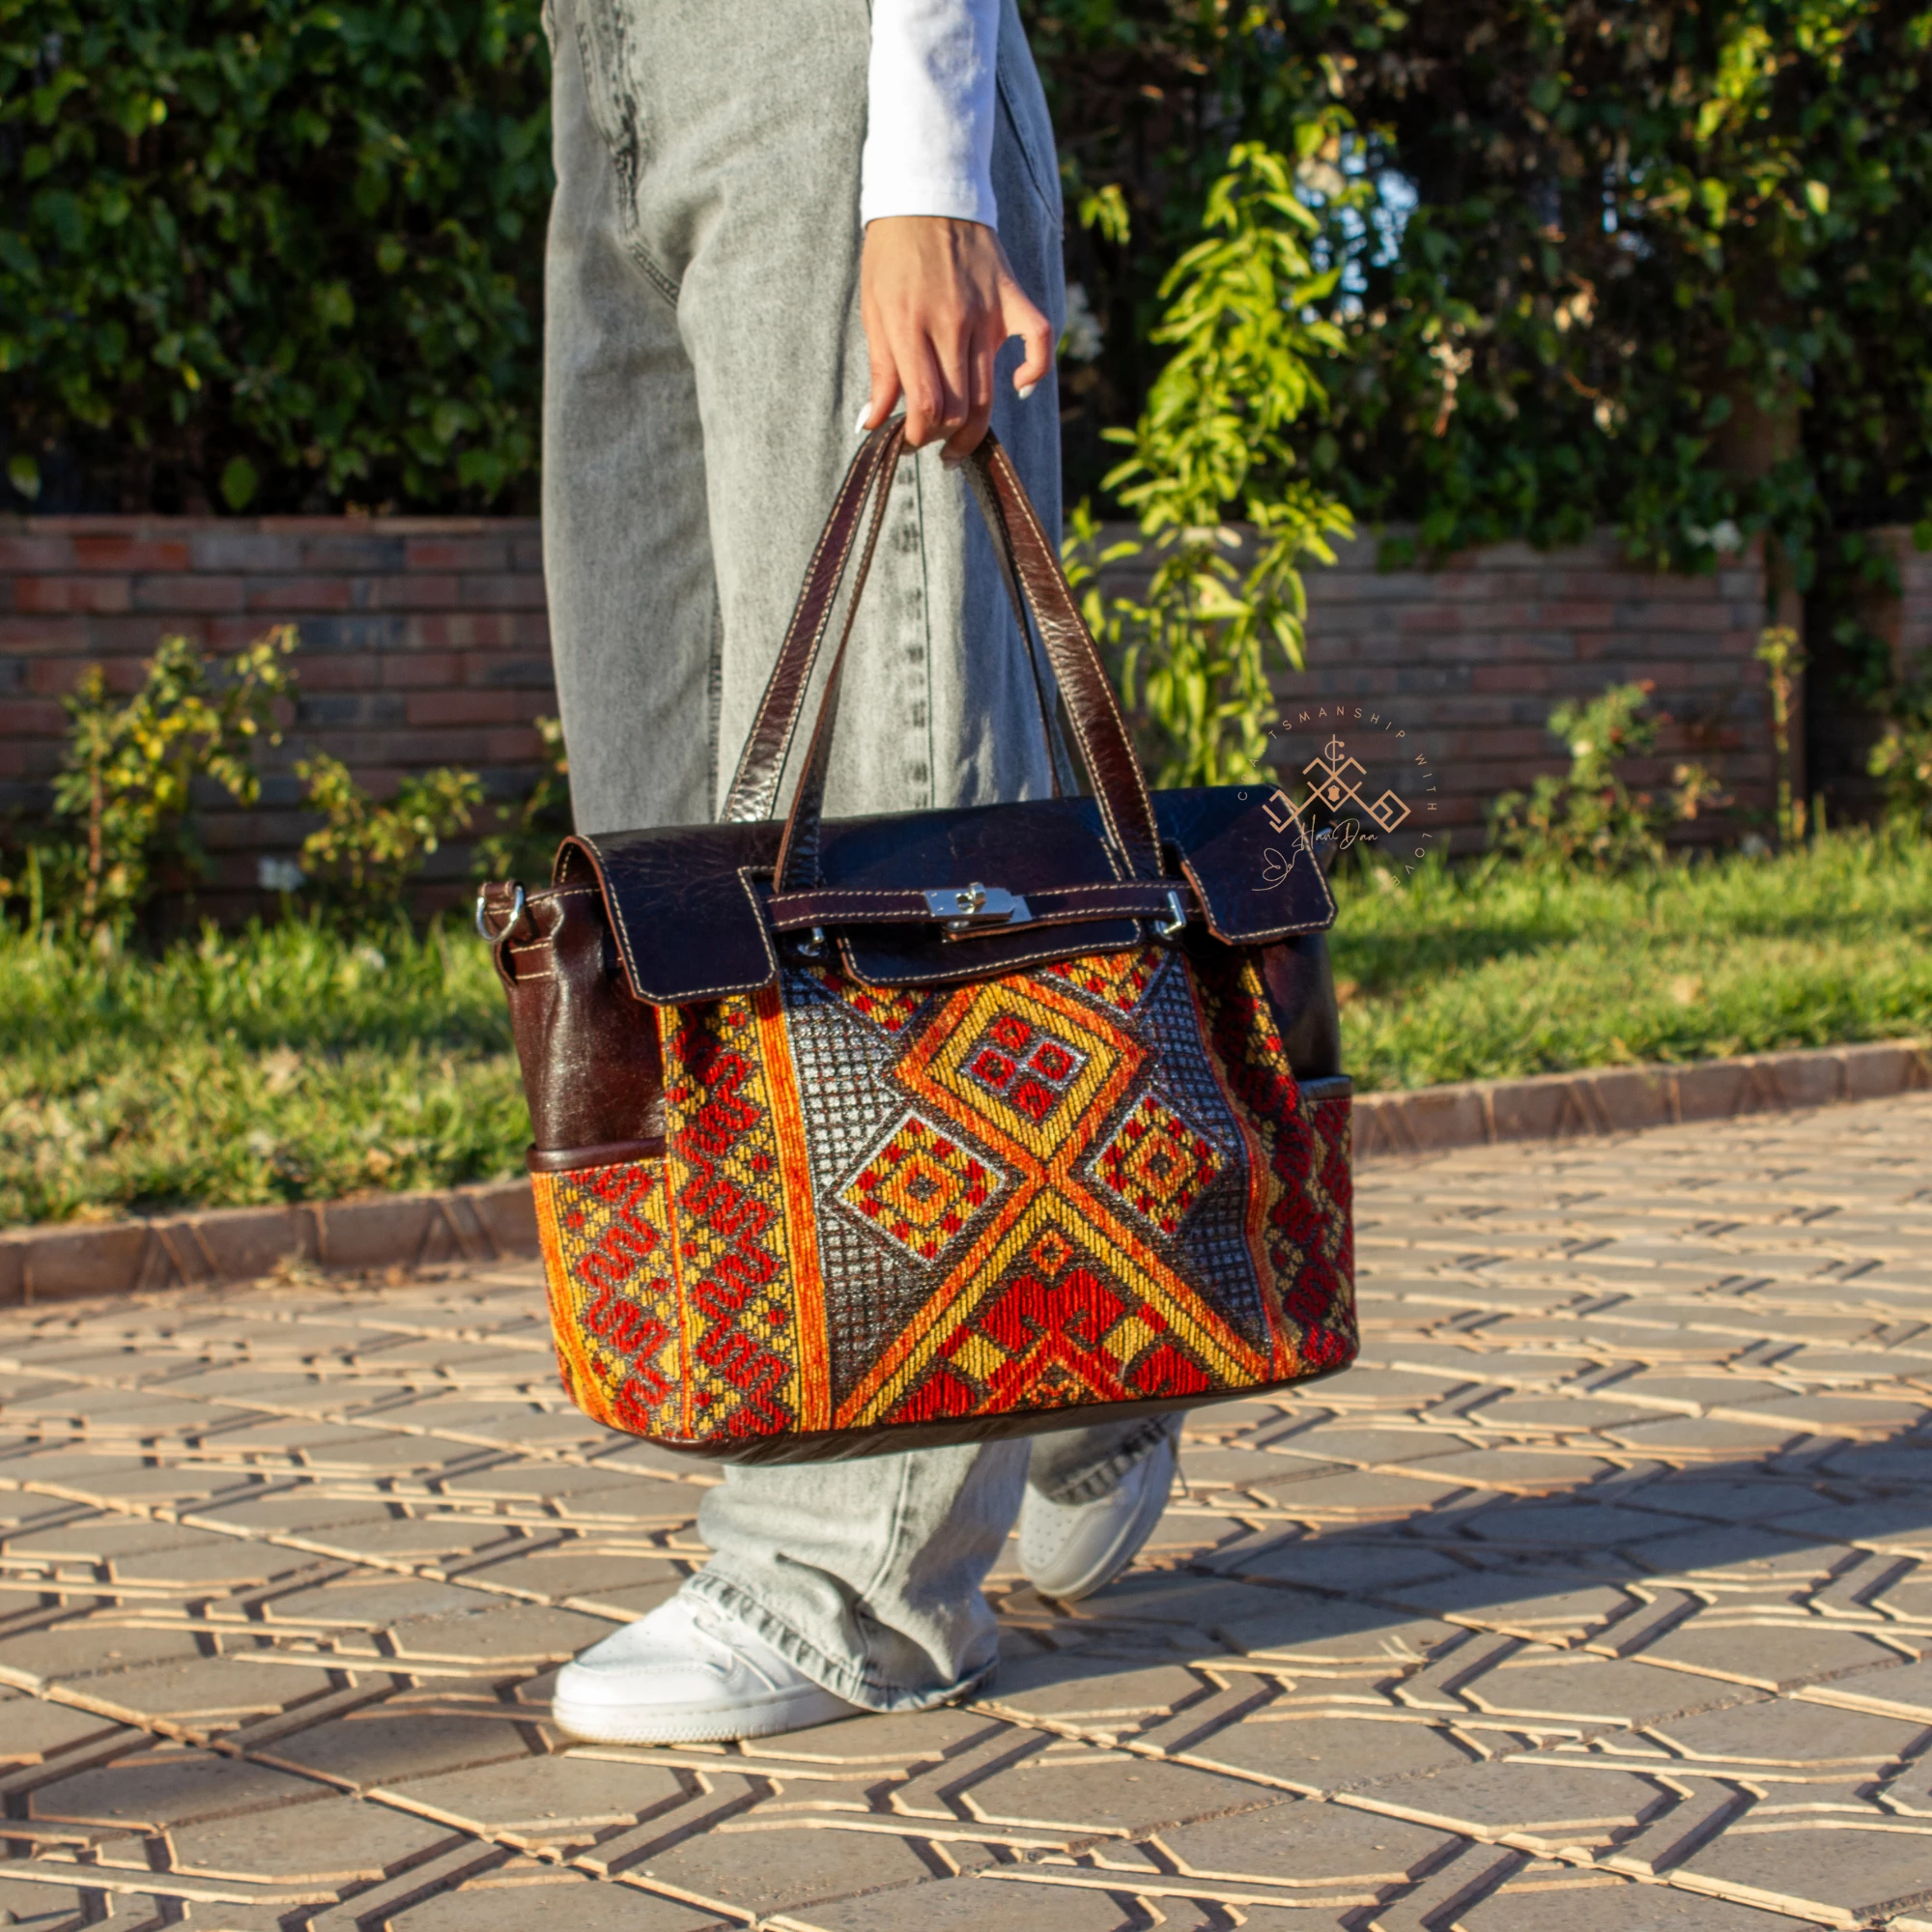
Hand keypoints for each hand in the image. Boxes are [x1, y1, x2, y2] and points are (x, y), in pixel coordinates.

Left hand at [858, 216, 1053, 461]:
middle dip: (942, 437)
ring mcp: (987, 311)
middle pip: (959, 408)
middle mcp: (952, 322)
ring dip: (974, 428)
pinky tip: (1018, 386)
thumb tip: (872, 424)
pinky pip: (1039, 343)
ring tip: (958, 439)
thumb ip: (880, 369)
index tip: (909, 442)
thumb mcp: (874, 310)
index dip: (919, 437)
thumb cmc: (893, 256)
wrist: (928, 196)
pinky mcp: (1013, 299)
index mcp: (910, 325)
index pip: (925, 405)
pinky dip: (1033, 373)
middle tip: (931, 439)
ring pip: (990, 394)